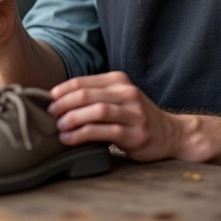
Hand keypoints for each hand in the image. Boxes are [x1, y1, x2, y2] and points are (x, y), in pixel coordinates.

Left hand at [48, 72, 183, 161]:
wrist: (171, 133)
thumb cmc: (136, 116)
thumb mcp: (120, 97)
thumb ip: (97, 95)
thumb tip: (60, 99)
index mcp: (119, 80)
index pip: (84, 81)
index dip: (63, 90)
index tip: (49, 99)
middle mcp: (127, 93)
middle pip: (87, 95)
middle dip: (64, 104)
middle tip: (50, 115)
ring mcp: (133, 113)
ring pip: (96, 111)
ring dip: (73, 119)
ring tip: (59, 128)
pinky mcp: (135, 134)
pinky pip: (104, 132)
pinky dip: (83, 135)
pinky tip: (71, 140)